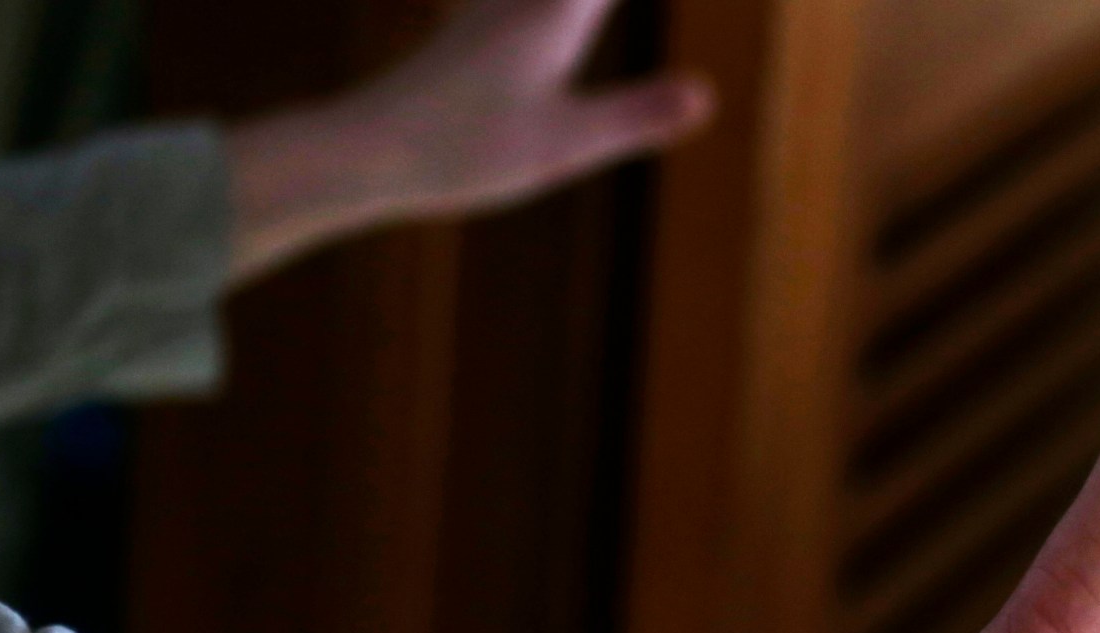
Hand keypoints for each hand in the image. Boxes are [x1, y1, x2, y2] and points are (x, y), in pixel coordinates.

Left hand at [224, 0, 712, 281]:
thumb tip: (707, 95)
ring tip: (587, 13)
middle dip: (599, 1)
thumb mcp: (565, 144)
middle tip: (603, 14)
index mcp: (555, 13)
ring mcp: (490, 12)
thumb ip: (637, 115)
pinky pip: (514, 5)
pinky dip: (556, 13)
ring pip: (558, 1)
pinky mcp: (469, 33)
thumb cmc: (462, 149)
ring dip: (582, 5)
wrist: (365, 151)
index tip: (734, 4)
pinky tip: (535, 20)